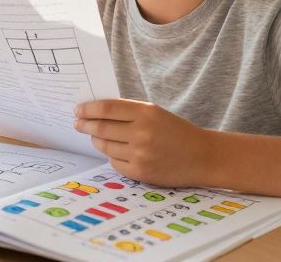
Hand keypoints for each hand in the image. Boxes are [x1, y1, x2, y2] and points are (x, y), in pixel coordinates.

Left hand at [74, 99, 212, 186]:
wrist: (202, 156)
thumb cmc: (176, 131)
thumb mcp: (155, 113)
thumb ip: (129, 112)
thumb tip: (96, 112)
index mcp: (146, 112)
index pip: (107, 109)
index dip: (88, 109)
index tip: (78, 110)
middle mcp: (142, 132)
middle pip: (101, 128)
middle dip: (85, 125)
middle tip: (78, 123)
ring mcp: (141, 154)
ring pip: (105, 147)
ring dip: (96, 141)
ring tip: (95, 137)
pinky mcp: (141, 172)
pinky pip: (115, 163)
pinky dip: (111, 156)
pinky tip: (114, 152)